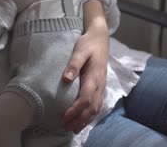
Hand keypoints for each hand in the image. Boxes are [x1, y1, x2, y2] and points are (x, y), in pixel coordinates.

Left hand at [62, 1, 108, 133]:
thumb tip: (66, 78)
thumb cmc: (88, 43)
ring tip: (74, 128)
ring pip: (96, 108)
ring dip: (85, 120)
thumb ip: (74, 64)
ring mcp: (102, 86)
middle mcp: (100, 84)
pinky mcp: (100, 86)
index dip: (76, 110)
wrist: (100, 38)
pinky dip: (90, 115)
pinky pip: (97, 104)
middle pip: (92, 108)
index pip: (86, 98)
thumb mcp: (80, 50)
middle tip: (66, 127)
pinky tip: (83, 120)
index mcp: (94, 76)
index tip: (64, 116)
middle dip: (80, 119)